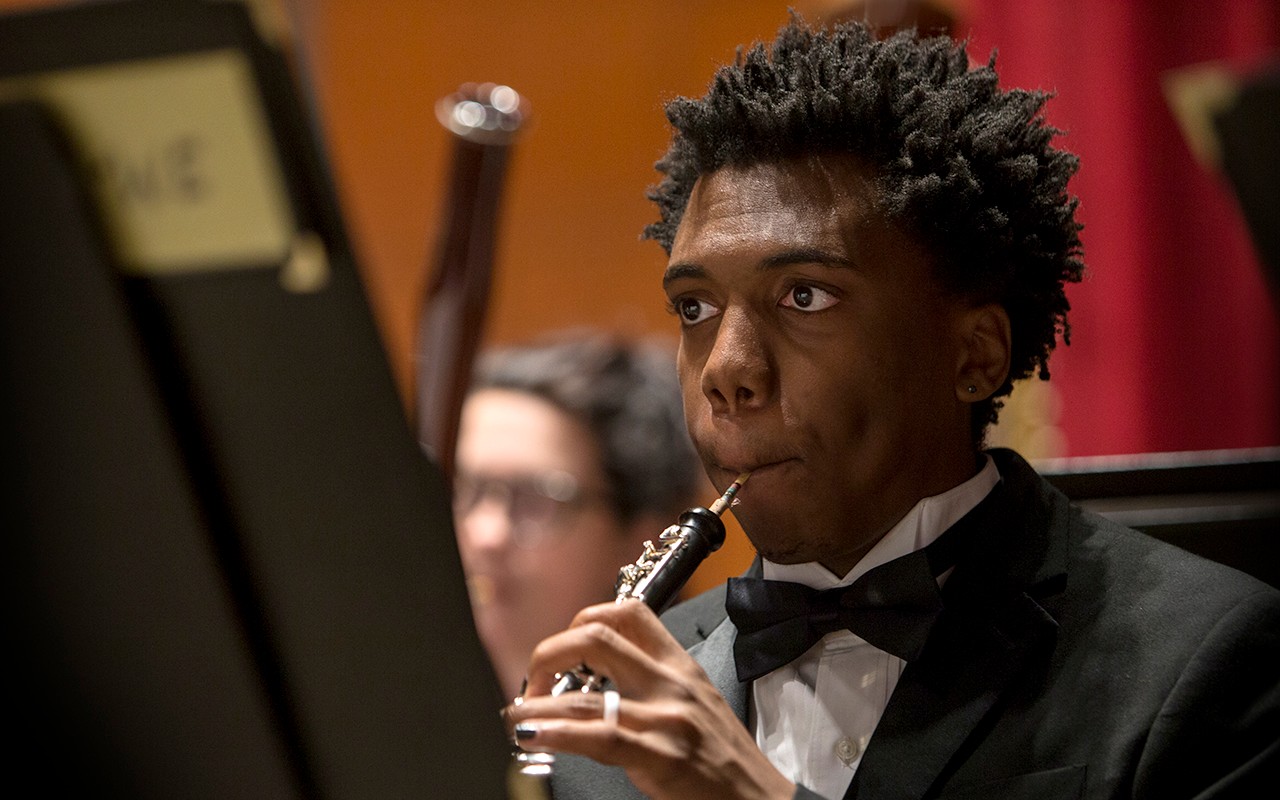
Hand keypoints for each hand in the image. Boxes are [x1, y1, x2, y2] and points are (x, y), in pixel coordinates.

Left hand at [503, 599, 794, 799]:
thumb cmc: (726, 761)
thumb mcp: (697, 705)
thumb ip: (654, 687)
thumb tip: (595, 688)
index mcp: (681, 666)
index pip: (628, 612)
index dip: (582, 619)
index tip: (561, 649)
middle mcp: (672, 683)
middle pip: (596, 636)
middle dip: (548, 654)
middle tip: (531, 683)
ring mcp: (667, 718)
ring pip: (584, 692)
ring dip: (535, 704)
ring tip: (515, 717)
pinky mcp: (662, 756)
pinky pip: (598, 735)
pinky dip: (555, 733)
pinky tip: (533, 736)